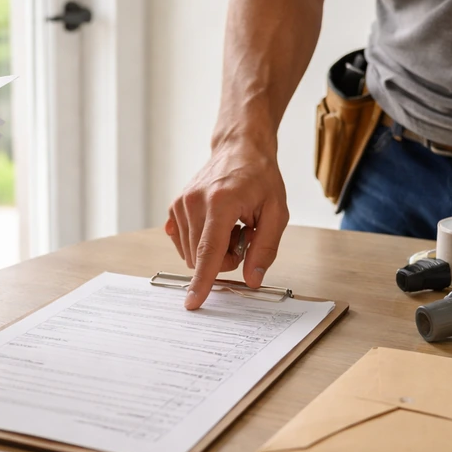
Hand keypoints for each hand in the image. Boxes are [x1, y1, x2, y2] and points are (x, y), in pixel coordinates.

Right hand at [166, 137, 288, 309]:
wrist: (239, 149)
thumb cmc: (260, 178)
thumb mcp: (276, 212)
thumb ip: (265, 249)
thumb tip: (252, 280)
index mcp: (221, 202)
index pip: (210, 251)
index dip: (203, 280)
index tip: (193, 302)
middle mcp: (194, 202)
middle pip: (202, 257)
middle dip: (225, 258)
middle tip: (243, 235)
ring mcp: (180, 204)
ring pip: (192, 254)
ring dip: (213, 250)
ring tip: (230, 225)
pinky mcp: (174, 207)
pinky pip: (184, 243)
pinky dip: (201, 242)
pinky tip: (215, 224)